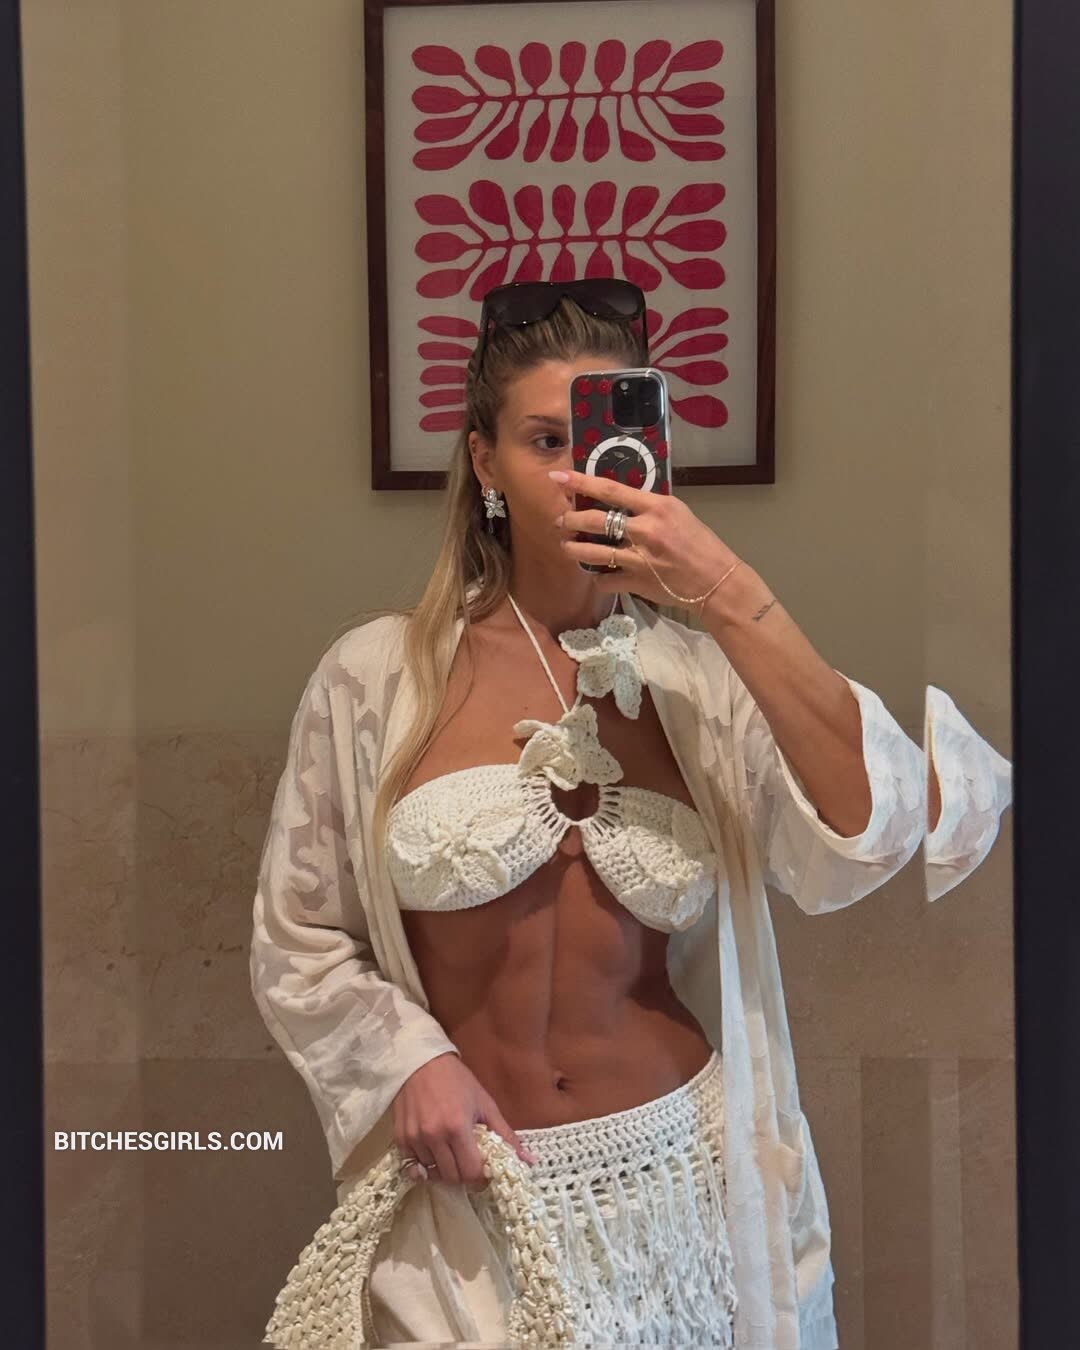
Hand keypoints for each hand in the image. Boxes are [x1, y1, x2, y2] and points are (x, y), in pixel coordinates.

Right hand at [392, 1051, 536, 1190]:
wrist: (420, 1061)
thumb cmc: (457, 1080)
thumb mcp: (485, 1103)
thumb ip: (505, 1135)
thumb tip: (528, 1161)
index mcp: (458, 1127)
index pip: (471, 1173)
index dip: (480, 1177)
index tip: (484, 1170)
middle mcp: (434, 1136)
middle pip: (451, 1177)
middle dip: (463, 1175)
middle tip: (468, 1161)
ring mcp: (414, 1139)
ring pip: (432, 1173)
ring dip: (444, 1169)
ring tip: (450, 1152)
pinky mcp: (400, 1138)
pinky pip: (413, 1166)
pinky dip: (425, 1165)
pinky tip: (433, 1151)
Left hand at [549, 467, 738, 609]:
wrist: (715, 581)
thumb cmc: (700, 544)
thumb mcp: (678, 513)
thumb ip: (648, 507)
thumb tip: (618, 500)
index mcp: (656, 508)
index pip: (610, 490)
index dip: (581, 483)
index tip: (558, 478)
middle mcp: (645, 531)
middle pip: (594, 521)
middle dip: (570, 519)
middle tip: (561, 520)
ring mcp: (638, 559)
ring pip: (592, 553)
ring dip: (573, 549)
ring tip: (567, 546)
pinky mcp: (636, 583)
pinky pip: (604, 580)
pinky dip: (598, 578)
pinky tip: (599, 574)